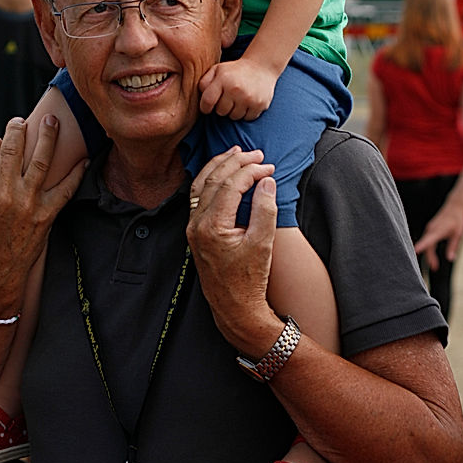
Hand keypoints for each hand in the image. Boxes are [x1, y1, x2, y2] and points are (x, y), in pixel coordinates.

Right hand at [0, 116, 85, 312]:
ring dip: (48, 136)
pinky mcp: (46, 214)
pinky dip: (77, 172)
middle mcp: (4, 192)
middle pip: (13, 147)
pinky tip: (84, 158)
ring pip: (40, 159)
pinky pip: (65, 189)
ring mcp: (27, 202)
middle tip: (22, 121)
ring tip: (52, 121)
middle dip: (18, 128)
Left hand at [186, 147, 281, 353]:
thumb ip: (264, 208)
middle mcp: (197, 224)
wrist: (235, 308)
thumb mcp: (263, 244)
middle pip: (214, 179)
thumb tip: (266, 180)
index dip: (251, 172)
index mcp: (211, 226)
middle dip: (237, 163)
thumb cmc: (249, 280)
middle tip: (257, 154)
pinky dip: (210, 179)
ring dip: (219, 166)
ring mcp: (193, 227)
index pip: (230, 185)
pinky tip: (221, 172)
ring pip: (201, 184)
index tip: (269, 168)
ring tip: (237, 153)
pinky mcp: (195, 231)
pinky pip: (198, 195)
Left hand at [199, 58, 277, 120]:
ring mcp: (249, 98)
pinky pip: (247, 118)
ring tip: (237, 100)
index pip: (207, 102)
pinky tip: (247, 102)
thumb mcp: (217, 69)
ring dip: (233, 111)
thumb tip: (199, 96)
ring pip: (234, 117)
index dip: (205, 107)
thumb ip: (204, 81)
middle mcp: (236, 89)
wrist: (262, 66)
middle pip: (220, 112)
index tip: (207, 107)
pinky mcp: (260, 104)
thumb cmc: (235, 70)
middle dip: (221, 107)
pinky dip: (246, 113)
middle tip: (227, 99)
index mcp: (223, 79)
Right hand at [415, 201, 462, 270]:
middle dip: (429, 257)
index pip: (429, 239)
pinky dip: (429, 249)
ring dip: (429, 254)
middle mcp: (431, 228)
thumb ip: (453, 246)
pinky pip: (427, 240)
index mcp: (439, 229)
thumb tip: (450, 258)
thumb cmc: (457, 220)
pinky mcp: (430, 229)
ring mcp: (430, 228)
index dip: (422, 245)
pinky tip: (432, 256)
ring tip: (435, 265)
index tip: (415, 250)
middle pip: (427, 245)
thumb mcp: (458, 234)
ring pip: (427, 243)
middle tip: (435, 268)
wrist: (454, 206)